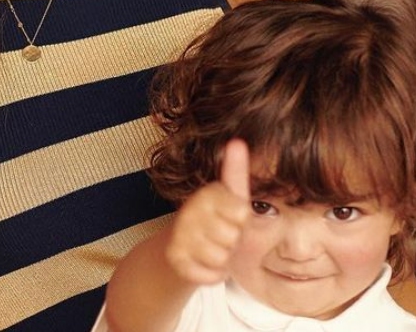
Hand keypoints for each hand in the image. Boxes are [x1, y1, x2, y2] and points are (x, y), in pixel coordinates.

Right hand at [163, 138, 251, 284]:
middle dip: (232, 242)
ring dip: (222, 259)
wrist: (181, 249)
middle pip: (231, 237)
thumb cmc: (215, 221)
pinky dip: (212, 275)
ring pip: (220, 257)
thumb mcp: (231, 196)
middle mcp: (189, 211)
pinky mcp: (174, 258)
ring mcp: (180, 235)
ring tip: (213, 249)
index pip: (241, 213)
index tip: (231, 217)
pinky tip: (205, 264)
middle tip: (221, 236)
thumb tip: (236, 141)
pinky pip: (209, 275)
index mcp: (206, 193)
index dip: (240, 222)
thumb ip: (235, 171)